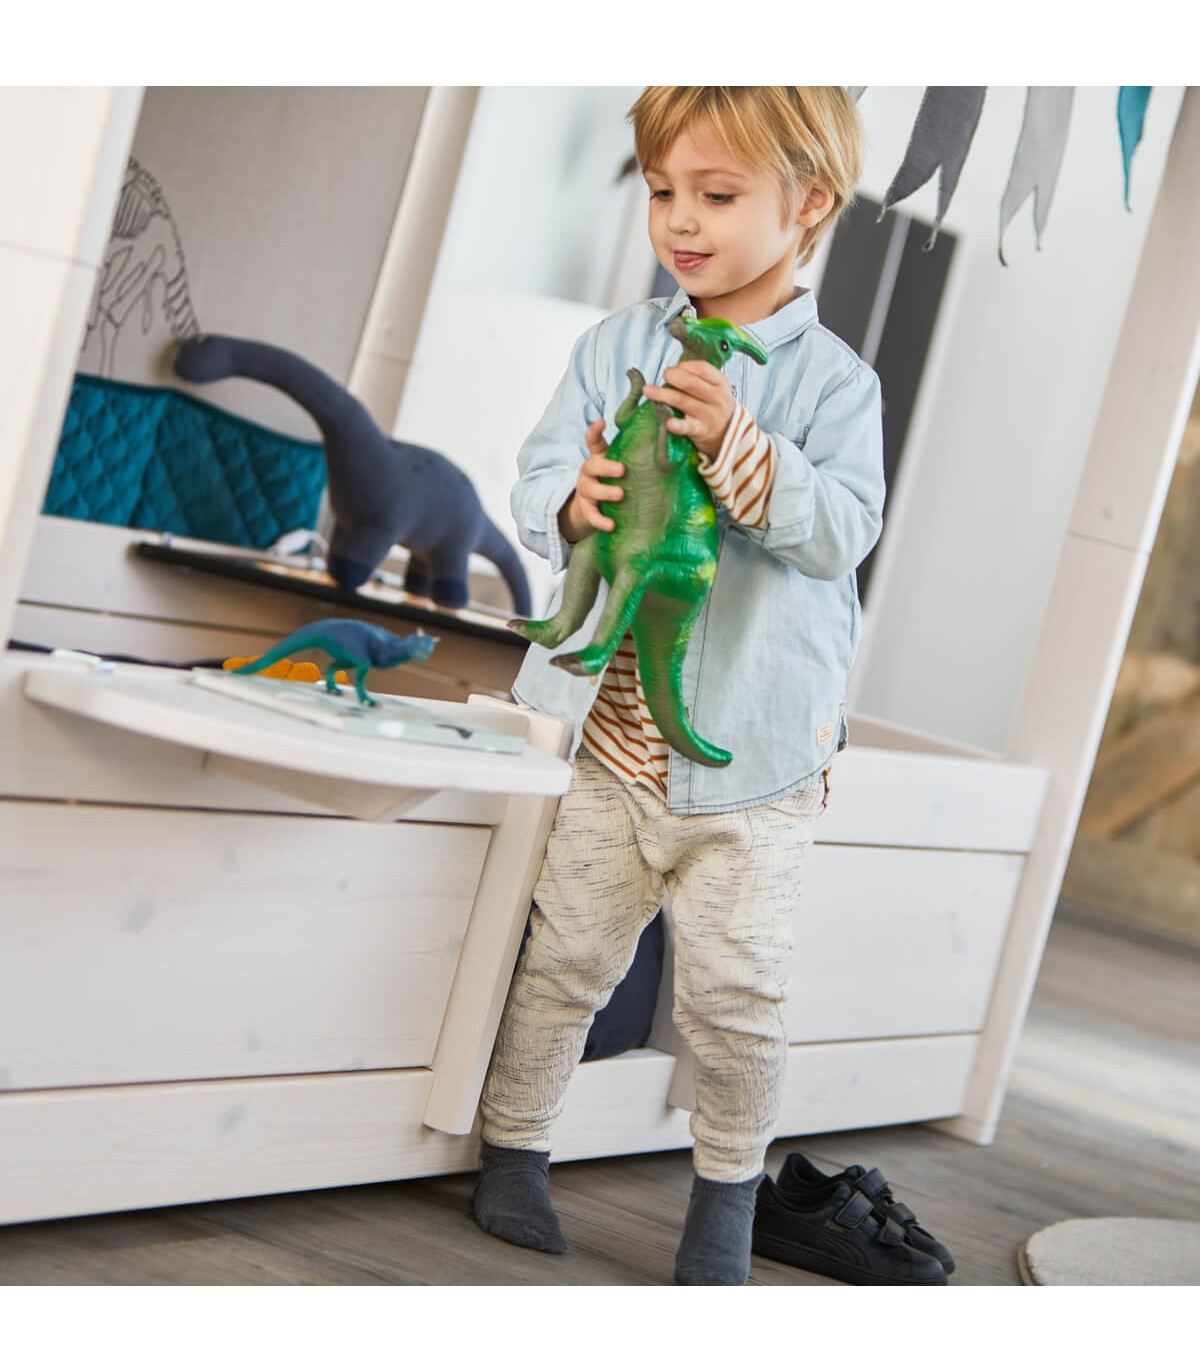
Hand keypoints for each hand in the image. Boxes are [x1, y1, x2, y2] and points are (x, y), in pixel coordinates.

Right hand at [558, 418, 624, 541]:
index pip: (593, 441)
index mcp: (598, 458)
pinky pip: (592, 515)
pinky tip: (611, 525)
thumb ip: (634, 456)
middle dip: (606, 467)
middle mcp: (588, 472)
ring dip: (605, 492)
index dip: (595, 431)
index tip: (602, 422)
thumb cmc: (612, 481)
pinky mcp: (586, 510)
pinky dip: (600, 520)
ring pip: (590, 490)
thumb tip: (669, 441)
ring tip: (620, 494)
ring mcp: (585, 491)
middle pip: (592, 466)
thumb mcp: (620, 466)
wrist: (589, 509)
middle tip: (622, 470)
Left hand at [643, 360, 735, 458]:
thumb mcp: (715, 389)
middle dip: (673, 376)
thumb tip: (672, 371)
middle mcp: (716, 398)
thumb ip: (698, 379)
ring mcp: (709, 415)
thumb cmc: (715, 408)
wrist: (728, 434)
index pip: (702, 368)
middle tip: (664, 375)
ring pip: (683, 401)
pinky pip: (688, 427)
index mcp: (720, 383)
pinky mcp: (702, 431)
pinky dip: (678, 425)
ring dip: (663, 395)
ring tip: (648, 390)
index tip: (676, 367)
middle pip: (691, 383)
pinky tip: (669, 423)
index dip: (685, 366)